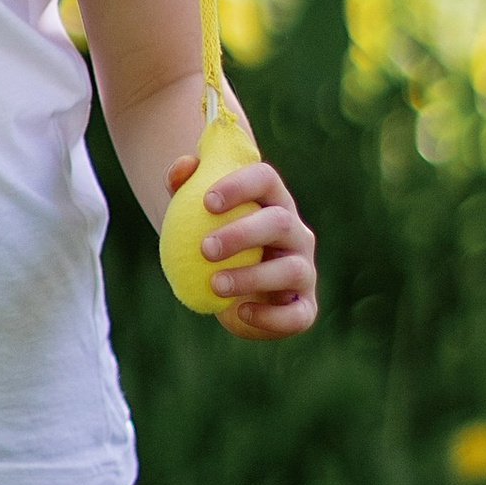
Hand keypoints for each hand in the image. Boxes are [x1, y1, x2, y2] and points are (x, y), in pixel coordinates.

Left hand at [165, 148, 316, 339]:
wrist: (228, 288)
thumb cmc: (212, 240)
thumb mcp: (193, 210)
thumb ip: (183, 183)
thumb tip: (181, 168)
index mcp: (273, 201)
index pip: (265, 179)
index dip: (240, 186)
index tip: (207, 202)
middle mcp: (296, 232)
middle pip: (279, 222)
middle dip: (243, 234)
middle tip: (205, 248)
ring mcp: (304, 270)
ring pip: (290, 269)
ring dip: (252, 277)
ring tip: (214, 284)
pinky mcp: (304, 307)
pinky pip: (297, 315)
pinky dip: (271, 316)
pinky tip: (240, 312)